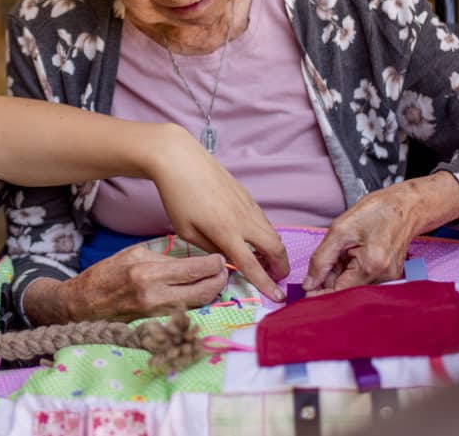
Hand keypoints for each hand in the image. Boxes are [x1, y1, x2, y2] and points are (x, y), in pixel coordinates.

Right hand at [26, 245, 228, 323]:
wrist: (82, 303)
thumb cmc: (106, 274)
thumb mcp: (133, 254)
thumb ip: (164, 259)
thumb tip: (192, 261)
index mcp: (147, 271)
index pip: (194, 269)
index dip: (214, 265)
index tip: (220, 259)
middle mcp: (154, 294)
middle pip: (203, 291)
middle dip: (219, 280)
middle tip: (224, 271)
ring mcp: (155, 312)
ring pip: (198, 303)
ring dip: (211, 292)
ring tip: (215, 281)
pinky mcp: (155, 323)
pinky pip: (184, 312)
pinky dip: (196, 302)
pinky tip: (199, 293)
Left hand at [151, 125, 289, 301]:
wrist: (180, 159)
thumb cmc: (177, 196)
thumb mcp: (186, 230)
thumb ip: (210, 248)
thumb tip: (227, 257)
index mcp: (226, 231)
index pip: (252, 264)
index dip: (266, 283)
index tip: (278, 298)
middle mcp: (243, 219)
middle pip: (275, 248)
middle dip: (281, 266)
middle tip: (276, 277)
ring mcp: (248, 205)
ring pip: (273, 232)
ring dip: (275, 250)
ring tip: (265, 261)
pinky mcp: (247, 195)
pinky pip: (264, 220)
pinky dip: (266, 234)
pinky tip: (254, 238)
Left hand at [303, 171, 458, 292]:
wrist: (405, 206)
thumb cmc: (375, 212)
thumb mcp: (340, 230)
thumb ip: (321, 259)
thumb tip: (308, 284)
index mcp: (372, 266)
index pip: (340, 293)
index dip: (320, 293)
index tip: (305, 290)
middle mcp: (383, 277)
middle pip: (346, 289)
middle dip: (329, 278)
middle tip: (326, 258)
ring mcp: (388, 276)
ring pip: (353, 284)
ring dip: (340, 273)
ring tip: (342, 250)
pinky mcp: (388, 273)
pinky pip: (362, 278)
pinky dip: (351, 269)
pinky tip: (351, 253)